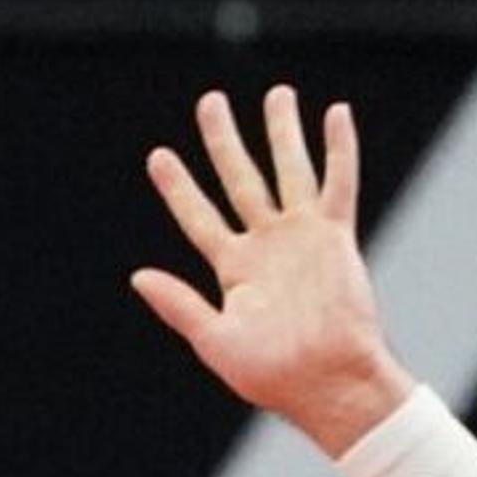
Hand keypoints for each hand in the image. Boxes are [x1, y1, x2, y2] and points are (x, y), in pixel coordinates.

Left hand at [133, 88, 413, 455]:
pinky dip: (339, 148)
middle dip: (225, 140)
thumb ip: (179, 304)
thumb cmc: (272, 374)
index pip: (197, 216)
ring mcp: (302, 237)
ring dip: (282, 132)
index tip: (158, 155)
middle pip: (240, 179)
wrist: (328, 382)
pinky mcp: (336, 237)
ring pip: (289, 170)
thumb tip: (137, 276)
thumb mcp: (214, 339)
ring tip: (276, 94)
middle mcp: (266, 246)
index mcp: (234, 270)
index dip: (178, 187)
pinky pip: (338, 183)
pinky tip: (335, 113)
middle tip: (211, 102)